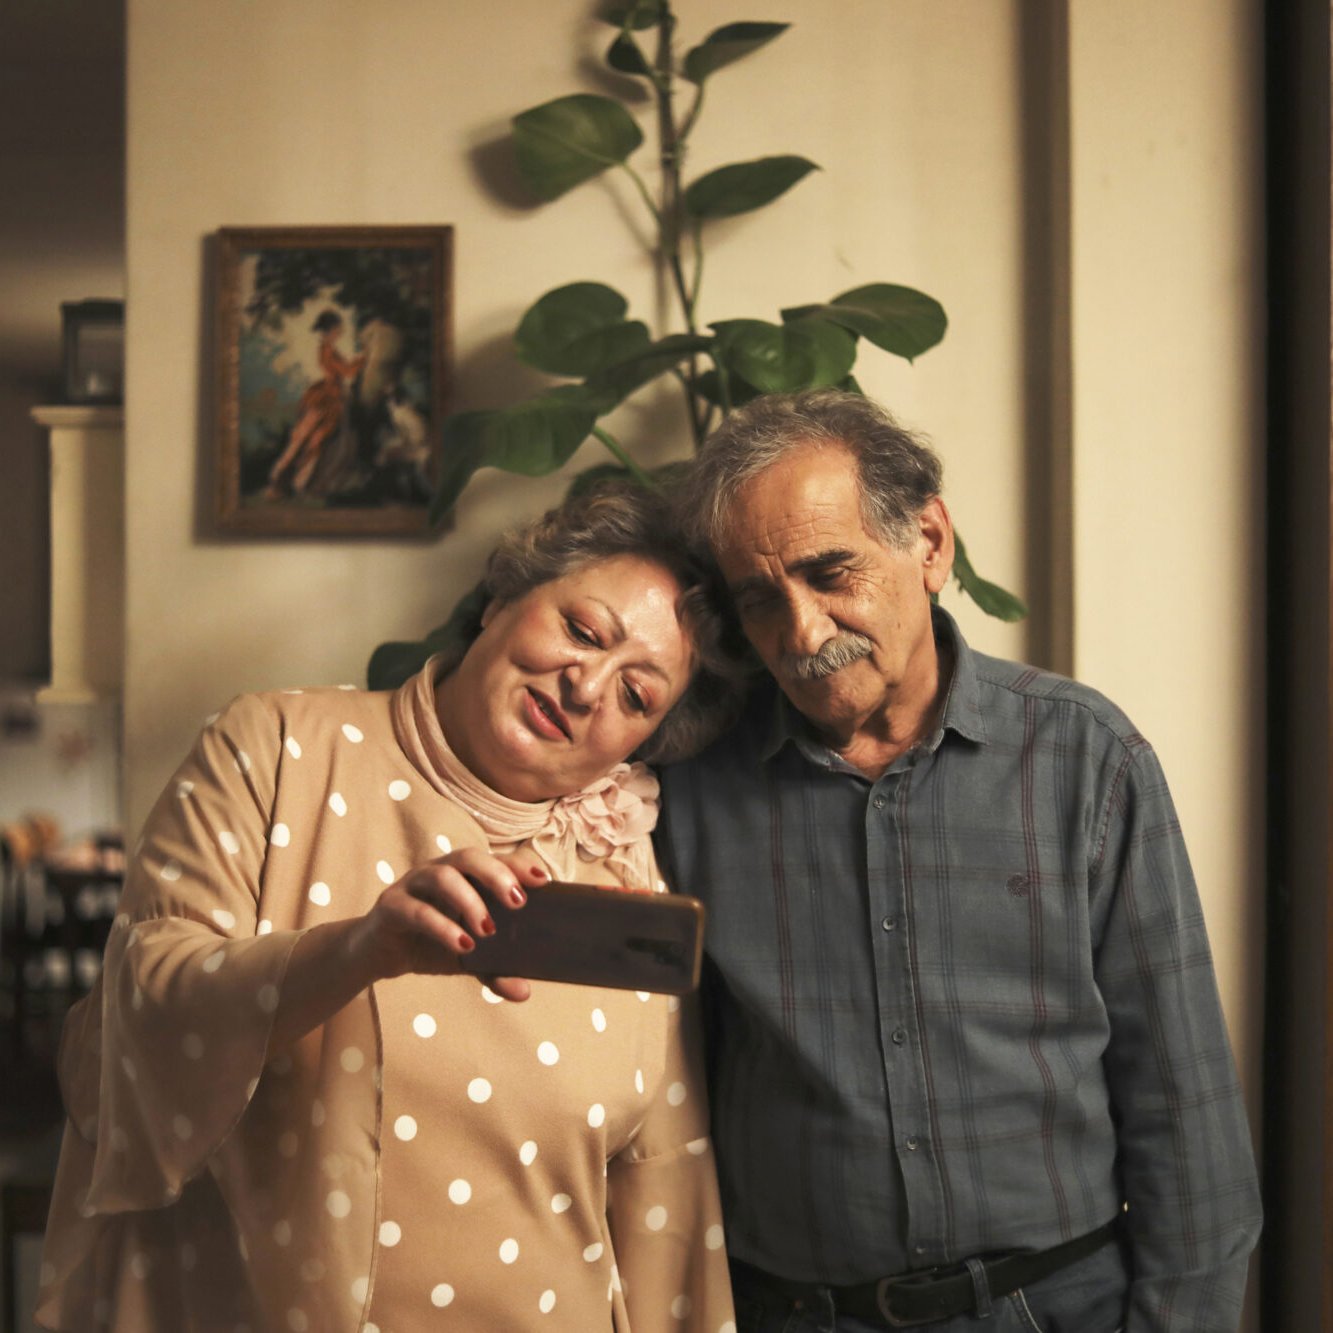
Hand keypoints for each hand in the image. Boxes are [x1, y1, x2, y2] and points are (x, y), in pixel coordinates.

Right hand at [353, 847, 550, 1000]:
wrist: (377, 955)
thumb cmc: (429, 945)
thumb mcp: (466, 959)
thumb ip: (494, 970)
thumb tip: (524, 991)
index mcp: (463, 876)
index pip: (494, 860)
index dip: (518, 865)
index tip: (544, 880)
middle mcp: (439, 871)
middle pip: (469, 857)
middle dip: (496, 875)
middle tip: (518, 903)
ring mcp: (412, 883)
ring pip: (442, 875)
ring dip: (468, 900)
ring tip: (487, 930)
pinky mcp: (390, 905)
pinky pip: (415, 909)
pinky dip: (440, 926)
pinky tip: (460, 945)